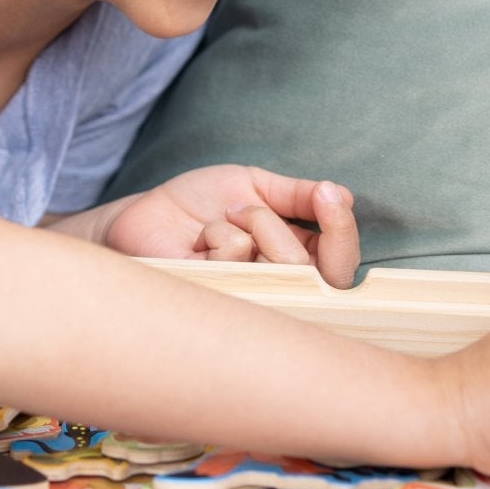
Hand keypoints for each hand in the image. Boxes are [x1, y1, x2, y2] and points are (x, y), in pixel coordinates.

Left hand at [97, 165, 360, 289]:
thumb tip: (342, 195)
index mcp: (296, 259)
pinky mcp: (220, 301)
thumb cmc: (200, 205)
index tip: (330, 196)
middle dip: (276, 221)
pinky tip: (197, 241)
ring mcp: (250, 299)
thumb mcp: (253, 187)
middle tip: (239, 206)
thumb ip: (297, 194)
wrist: (146, 213)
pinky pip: (238, 259)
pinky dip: (218, 233)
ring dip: (249, 221)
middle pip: (314, 268)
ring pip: (281, 263)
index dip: (343, 232)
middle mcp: (279, 287)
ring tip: (219, 219)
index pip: (341, 262)